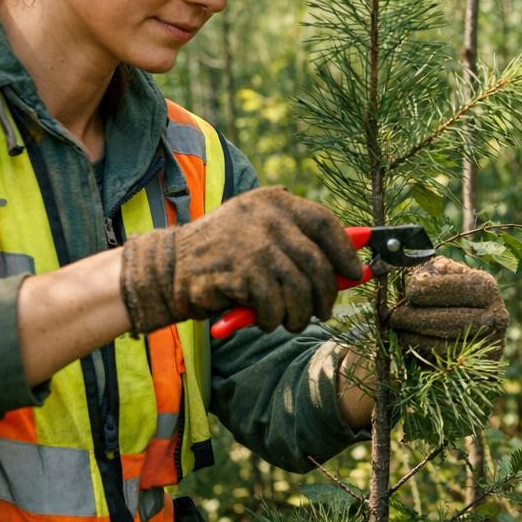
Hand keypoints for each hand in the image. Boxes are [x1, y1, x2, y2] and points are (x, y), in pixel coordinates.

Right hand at [120, 186, 360, 333]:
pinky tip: (264, 319)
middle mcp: (266, 217)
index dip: (345, 251)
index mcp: (274, 201)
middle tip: (323, 310)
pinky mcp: (240, 272)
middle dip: (326, 293)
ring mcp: (253, 244)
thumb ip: (298, 242)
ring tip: (289, 320)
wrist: (167, 267)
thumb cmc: (223, 256)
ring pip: (300, 288)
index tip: (355, 272)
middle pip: (317, 262)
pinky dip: (274, 319)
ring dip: (300, 313)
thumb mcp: (259, 233)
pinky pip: (275, 304)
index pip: (324, 222)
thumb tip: (351, 267)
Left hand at [389, 258, 507, 359]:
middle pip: (443, 320)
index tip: (407, 291)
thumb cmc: (451, 297)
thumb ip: (428, 269)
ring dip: (410, 338)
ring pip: (440, 346)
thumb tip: (403, 268)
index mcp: (485, 287)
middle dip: (410, 318)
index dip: (422, 290)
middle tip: (391, 316)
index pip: (449, 288)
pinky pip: (442, 367)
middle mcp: (495, 316)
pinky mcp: (480, 371)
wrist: (472, 335)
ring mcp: (489, 347)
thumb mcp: (444, 276)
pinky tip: (411, 345)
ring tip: (398, 330)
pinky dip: (421, 357)